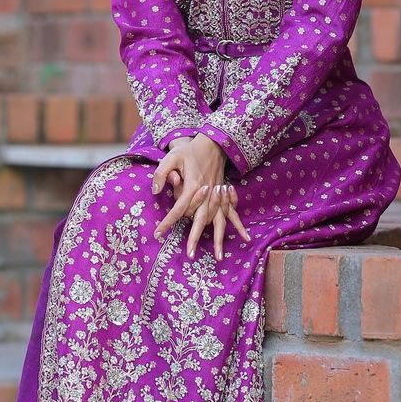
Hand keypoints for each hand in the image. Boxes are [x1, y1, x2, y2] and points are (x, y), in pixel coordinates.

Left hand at [152, 134, 250, 258]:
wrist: (211, 144)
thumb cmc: (189, 151)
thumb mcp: (171, 157)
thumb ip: (162, 173)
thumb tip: (155, 191)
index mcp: (194, 185)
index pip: (179, 208)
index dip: (168, 221)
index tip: (158, 233)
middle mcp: (207, 193)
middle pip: (200, 220)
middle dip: (195, 238)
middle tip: (189, 255)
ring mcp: (218, 196)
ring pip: (218, 221)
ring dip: (218, 239)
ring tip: (218, 257)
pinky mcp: (224, 196)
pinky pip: (232, 213)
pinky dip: (238, 226)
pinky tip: (245, 238)